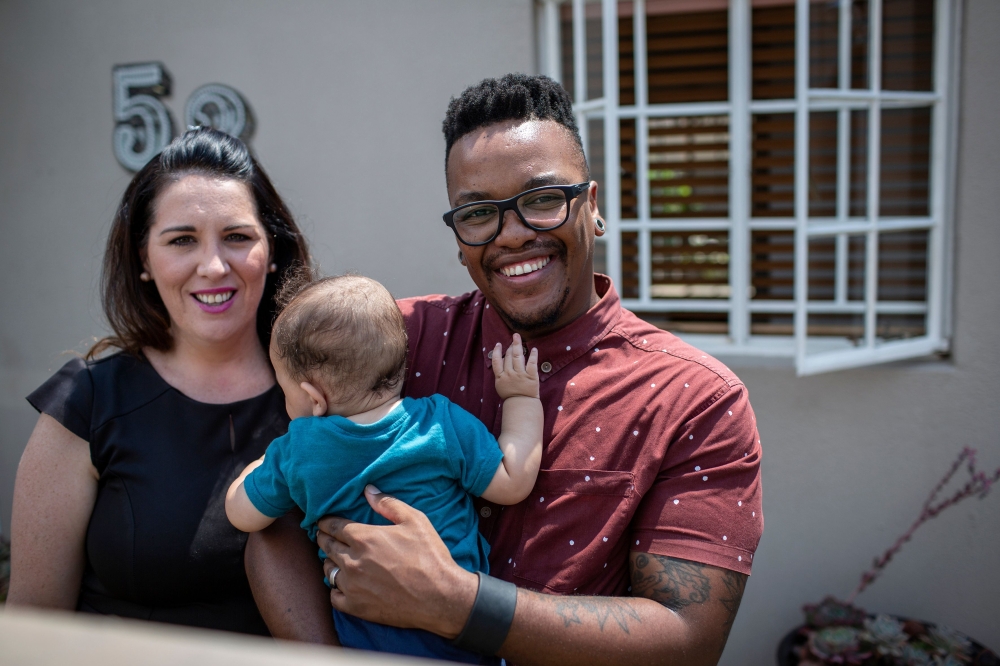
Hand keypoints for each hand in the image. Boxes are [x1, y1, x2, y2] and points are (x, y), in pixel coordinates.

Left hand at [316, 485, 478, 637]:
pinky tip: (342, 585)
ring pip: (328, 571)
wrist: (439, 597)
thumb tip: (368, 490)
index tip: (322, 521)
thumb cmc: (429, 556)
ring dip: (329, 562)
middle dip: (323, 538)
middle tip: (322, 536)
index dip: (326, 522)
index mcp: (364, 538)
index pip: (334, 526)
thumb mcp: (415, 520)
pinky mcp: (356, 606)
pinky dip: (336, 589)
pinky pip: (334, 596)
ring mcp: (352, 585)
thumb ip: (389, 503)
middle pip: (327, 546)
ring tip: (332, 559)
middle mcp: (353, 561)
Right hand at [492, 333, 539, 399]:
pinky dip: (533, 355)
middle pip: (508, 356)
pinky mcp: (531, 376)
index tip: (499, 344)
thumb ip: (501, 375)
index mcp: (500, 377)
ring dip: (518, 345)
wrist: (521, 406)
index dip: (497, 351)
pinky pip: (532, 363)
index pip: (496, 361)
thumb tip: (502, 362)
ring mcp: (520, 374)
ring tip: (518, 337)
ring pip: (518, 356)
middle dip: (510, 346)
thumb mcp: (501, 386)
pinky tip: (534, 349)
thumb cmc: (511, 397)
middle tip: (513, 338)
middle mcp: (509, 374)